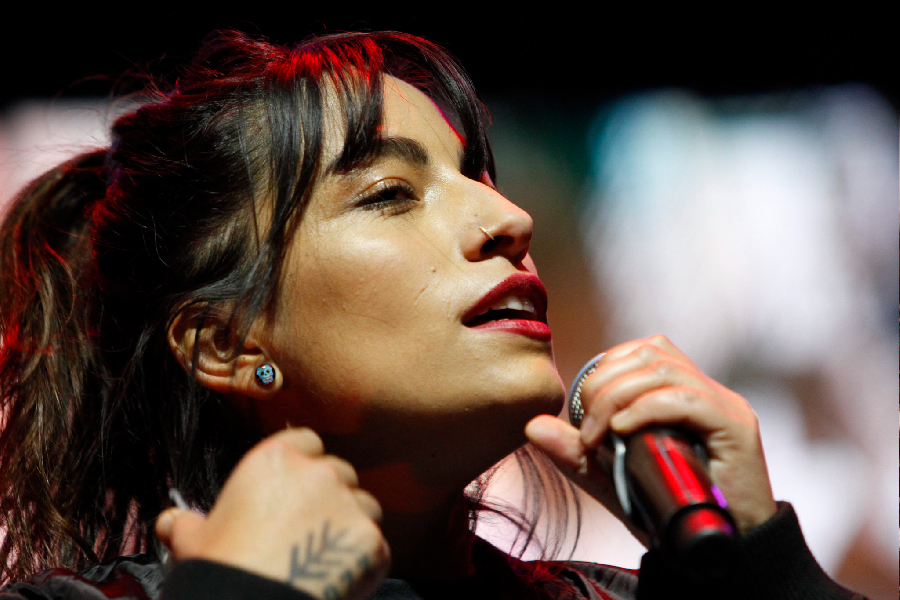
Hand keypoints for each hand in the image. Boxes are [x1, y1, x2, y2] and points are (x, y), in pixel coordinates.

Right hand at [156, 427, 389, 599]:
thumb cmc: (220, 568)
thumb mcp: (193, 540)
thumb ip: (184, 523)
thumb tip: (169, 521)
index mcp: (276, 458)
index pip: (307, 441)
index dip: (305, 464)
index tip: (296, 489)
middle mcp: (318, 471)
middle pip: (340, 472)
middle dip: (331, 495)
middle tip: (311, 529)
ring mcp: (349, 502)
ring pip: (364, 504)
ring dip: (351, 525)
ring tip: (327, 556)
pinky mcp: (370, 538)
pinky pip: (377, 544)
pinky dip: (365, 560)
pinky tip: (343, 578)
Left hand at [526, 335, 776, 535]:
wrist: (723, 556)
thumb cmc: (673, 512)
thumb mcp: (614, 478)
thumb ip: (576, 453)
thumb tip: (532, 425)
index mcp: (685, 392)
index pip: (644, 351)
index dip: (606, 370)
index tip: (585, 412)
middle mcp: (709, 391)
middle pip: (651, 353)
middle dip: (605, 384)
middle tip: (589, 429)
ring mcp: (726, 407)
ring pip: (666, 370)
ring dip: (619, 396)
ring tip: (601, 434)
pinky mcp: (737, 429)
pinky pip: (689, 399)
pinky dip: (648, 408)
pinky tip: (624, 430)